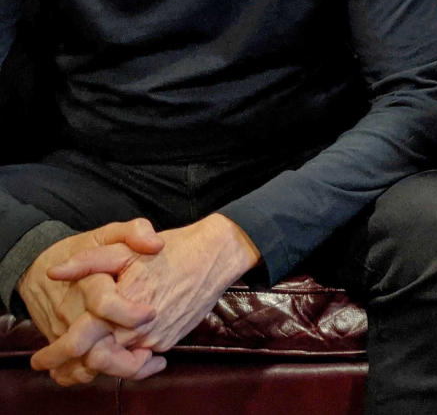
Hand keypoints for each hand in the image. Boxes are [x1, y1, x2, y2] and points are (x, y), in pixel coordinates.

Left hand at [33, 214, 258, 374]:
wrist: (216, 255)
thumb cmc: (170, 250)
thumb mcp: (125, 248)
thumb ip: (87, 262)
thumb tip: (55, 274)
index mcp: (120, 306)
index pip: (79, 341)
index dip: (56, 353)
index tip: (41, 360)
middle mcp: (137, 330)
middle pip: (95, 360)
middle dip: (74, 366)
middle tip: (57, 368)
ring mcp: (155, 339)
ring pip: (117, 364)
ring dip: (100, 364)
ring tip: (87, 358)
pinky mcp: (168, 342)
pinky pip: (139, 358)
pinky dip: (126, 357)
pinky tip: (121, 345)